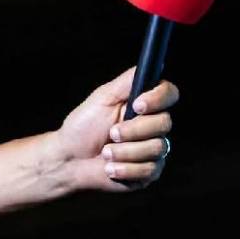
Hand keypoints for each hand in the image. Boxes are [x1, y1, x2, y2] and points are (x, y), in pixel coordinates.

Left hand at [52, 67, 176, 192]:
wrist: (70, 159)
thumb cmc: (83, 126)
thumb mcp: (102, 98)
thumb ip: (126, 82)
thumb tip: (146, 66)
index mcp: (143, 105)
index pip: (169, 94)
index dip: (158, 99)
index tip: (137, 105)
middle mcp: (152, 126)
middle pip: (164, 123)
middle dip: (133, 130)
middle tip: (111, 133)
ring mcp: (152, 150)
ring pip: (156, 148)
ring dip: (125, 152)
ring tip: (105, 153)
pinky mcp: (149, 172)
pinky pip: (149, 170)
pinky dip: (125, 169)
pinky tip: (110, 168)